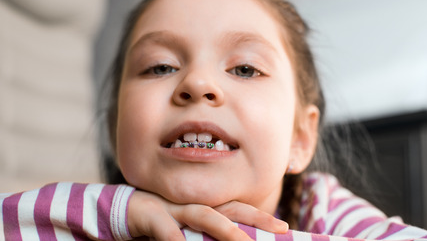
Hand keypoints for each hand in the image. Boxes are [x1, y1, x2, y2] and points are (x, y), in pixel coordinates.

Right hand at [128, 190, 287, 239]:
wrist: (126, 210)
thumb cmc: (163, 223)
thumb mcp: (188, 231)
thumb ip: (207, 236)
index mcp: (205, 208)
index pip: (238, 211)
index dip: (260, 218)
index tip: (284, 227)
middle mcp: (195, 205)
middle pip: (229, 209)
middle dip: (255, 218)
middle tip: (279, 228)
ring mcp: (175, 209)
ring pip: (204, 216)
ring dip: (224, 229)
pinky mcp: (153, 216)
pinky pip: (167, 232)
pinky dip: (177, 240)